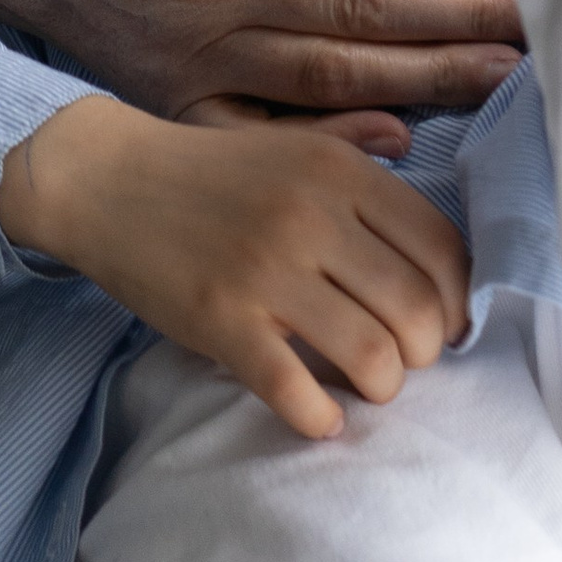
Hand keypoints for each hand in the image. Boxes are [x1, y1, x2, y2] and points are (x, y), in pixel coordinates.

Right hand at [0, 0, 521, 117]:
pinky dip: (334, 136)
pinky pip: (266, 131)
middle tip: (544, 9)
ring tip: (510, 69)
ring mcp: (196, 52)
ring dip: (430, 73)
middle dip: (465, 7)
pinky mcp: (177, 101)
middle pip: (362, 1)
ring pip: (333, 69)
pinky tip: (403, 137)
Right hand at [0, 93, 470, 441]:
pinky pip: (296, 393)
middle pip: (417, 312)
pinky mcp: (222, 320)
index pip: (442, 250)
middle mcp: (310, 214)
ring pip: (372, 357)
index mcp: (337, 170)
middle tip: (397, 359)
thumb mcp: (290, 141)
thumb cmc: (210, 170)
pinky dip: (320, 420)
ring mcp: (265, 269)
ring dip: (380, 389)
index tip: (438, 324)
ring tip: (361, 386)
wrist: (105, 179)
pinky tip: (317, 416)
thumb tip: (414, 145)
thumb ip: (357, 146)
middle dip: (422, 354)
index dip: (455, 302)